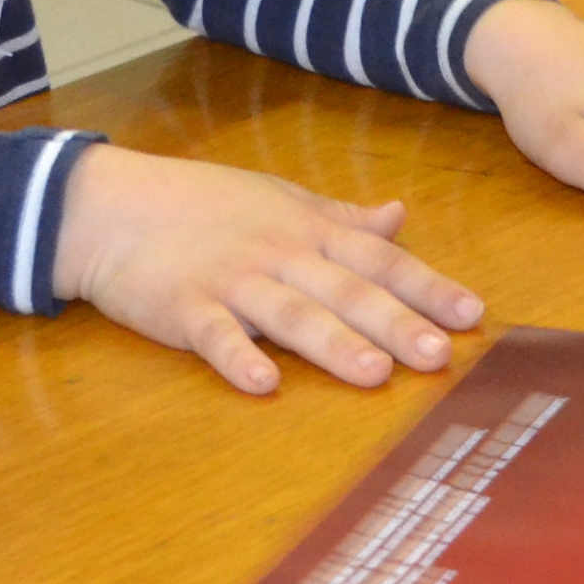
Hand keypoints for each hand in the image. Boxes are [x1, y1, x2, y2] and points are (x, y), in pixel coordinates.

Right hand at [48, 145, 481, 396]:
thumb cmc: (201, 203)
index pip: (379, 261)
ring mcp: (230, 280)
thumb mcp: (280, 198)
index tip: (472, 315)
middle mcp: (279, 255)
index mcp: (307, 231)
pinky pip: (214, 335)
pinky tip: (263, 384)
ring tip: (375, 373)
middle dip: (395, 323)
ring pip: (291, 314)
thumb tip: (400, 216)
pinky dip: (237, 356)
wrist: (111, 204)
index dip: (427, 287)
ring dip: (333, 343)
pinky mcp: (182, 306)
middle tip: (439, 355)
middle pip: (346, 292)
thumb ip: (341, 216)